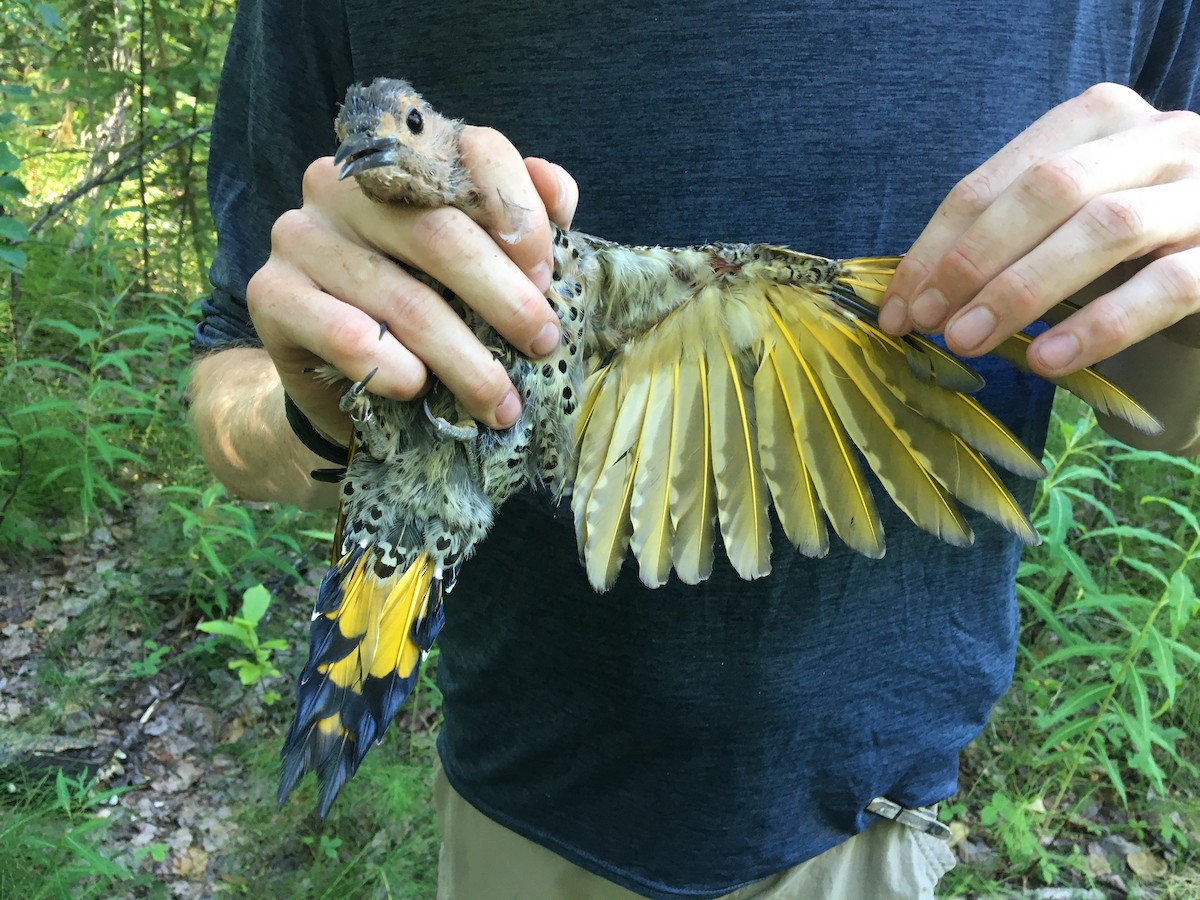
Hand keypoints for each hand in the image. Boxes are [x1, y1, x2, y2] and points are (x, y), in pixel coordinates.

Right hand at [246, 126, 578, 442]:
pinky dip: (391, 367)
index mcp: (404, 160)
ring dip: (465, 362)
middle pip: (442, 234)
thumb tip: (557, 193)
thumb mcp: (478, 267)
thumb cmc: (421, 314)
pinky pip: (343, 333)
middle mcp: (345, 184)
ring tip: (501, 404)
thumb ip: (519, 223)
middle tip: (542, 346)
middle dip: (505, 299)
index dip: (522, 215)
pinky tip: (417, 390)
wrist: (339, 379)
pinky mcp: (270, 293)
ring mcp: (300, 235)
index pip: (476, 151)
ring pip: (404, 300)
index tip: (548, 280)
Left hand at [879, 83, 1199, 377]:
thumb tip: (914, 294)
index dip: (937, 245)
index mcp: (1099, 119)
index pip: (997, 180)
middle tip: (928, 321)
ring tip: (968, 340)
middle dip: (973, 260)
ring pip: (1105, 230)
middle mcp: (1157, 138)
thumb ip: (1004, 233)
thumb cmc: (1128, 240)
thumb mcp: (1065, 215)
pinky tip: (1047, 359)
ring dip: (1023, 289)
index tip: (897, 305)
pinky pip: (1166, 287)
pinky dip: (1100, 326)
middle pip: (1048, 191)